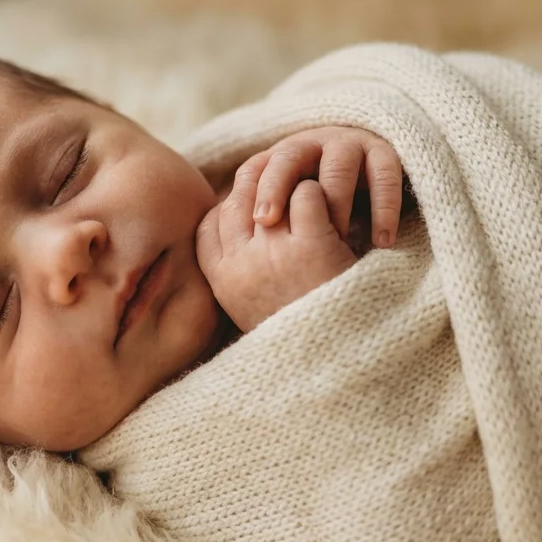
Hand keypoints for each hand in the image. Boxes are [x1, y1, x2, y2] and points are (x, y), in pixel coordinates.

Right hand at [196, 164, 356, 332]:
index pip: (207, 226)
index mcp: (223, 281)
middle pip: (236, 200)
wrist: (335, 362)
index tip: (249, 207)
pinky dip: (319, 194)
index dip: (226, 207)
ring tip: (310, 194)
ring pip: (272, 191)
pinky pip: (306, 195)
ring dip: (291, 186)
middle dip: (256, 183)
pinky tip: (332, 212)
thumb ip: (239, 275)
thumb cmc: (299, 335)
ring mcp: (275, 253)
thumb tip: (238, 239)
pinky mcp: (312, 246)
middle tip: (281, 179)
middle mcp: (242, 264)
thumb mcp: (250, 311)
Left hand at [242, 126, 404, 248]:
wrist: (375, 200)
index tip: (259, 223)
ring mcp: (348, 145)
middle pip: (286, 159)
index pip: (255, 169)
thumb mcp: (288, 222)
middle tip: (276, 223)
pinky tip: (383, 240)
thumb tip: (219, 237)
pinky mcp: (384, 152)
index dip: (255, 191)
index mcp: (279, 161)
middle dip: (278, 189)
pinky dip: (385, 208)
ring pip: (336, 166)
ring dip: (338, 204)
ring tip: (341, 242)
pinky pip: (384, 174)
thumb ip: (257, 222)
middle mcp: (309, 146)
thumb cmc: (322, 224)